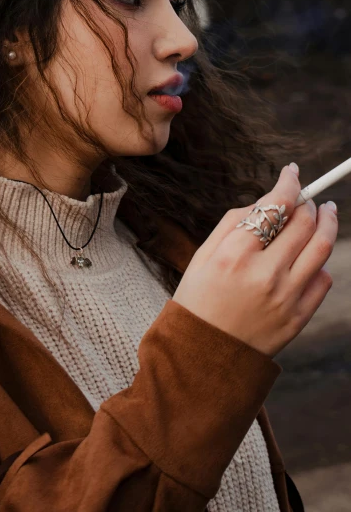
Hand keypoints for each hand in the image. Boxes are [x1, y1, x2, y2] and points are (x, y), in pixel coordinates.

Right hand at [172, 165, 337, 357]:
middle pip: (304, 223)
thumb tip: (267, 200)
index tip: (292, 172)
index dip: (289, 183)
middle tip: (307, 197)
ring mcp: (285, 298)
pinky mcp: (298, 318)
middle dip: (309, 202)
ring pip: (322, 247)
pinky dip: (320, 261)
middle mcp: (264, 274)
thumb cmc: (199, 299)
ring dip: (328, 222)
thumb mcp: (203, 255)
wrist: (203, 355)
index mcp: (234, 255)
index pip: (275, 206)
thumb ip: (234, 222)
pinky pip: (323, 280)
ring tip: (327, 212)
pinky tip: (312, 255)